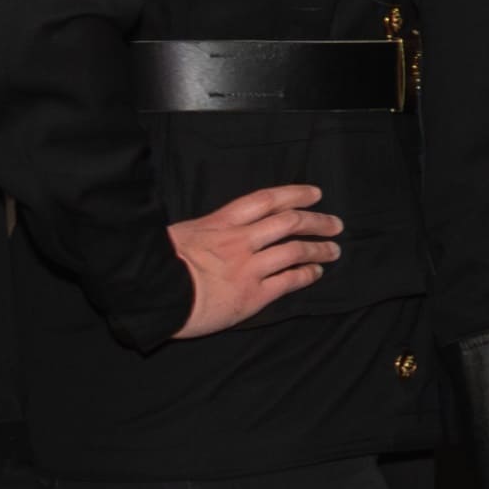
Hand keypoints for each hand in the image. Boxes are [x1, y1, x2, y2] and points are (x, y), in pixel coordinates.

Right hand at [166, 181, 343, 336]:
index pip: (266, 200)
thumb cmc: (158, 264)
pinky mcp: (252, 294)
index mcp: (221, 222)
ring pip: (295, 250)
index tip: (314, 194)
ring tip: (334, 250)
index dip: (294, 194)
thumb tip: (213, 230)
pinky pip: (288, 281)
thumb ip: (205, 230)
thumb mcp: (180, 234)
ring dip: (319, 248)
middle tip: (335, 224)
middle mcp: (240, 240)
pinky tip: (316, 273)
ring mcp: (249, 267)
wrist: (153, 294)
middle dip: (316, 221)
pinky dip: (306, 275)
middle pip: (288, 222)